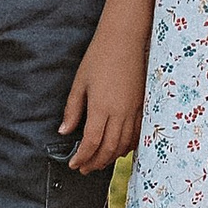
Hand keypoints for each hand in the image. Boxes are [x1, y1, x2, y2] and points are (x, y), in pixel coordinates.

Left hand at [61, 9, 148, 172]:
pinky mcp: (143, 104)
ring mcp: (134, 109)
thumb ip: (73, 110)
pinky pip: (137, 133)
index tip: (73, 164)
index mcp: (102, 107)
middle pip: (109, 148)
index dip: (82, 157)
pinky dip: (128, 146)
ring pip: (125, 144)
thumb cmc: (99, 57)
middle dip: (95, 163)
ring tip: (99, 161)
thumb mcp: (80, 83)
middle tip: (84, 169)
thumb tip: (64, 132)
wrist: (125, 38)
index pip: (92, 143)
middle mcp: (120, 112)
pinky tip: (120, 148)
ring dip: (111, 157)